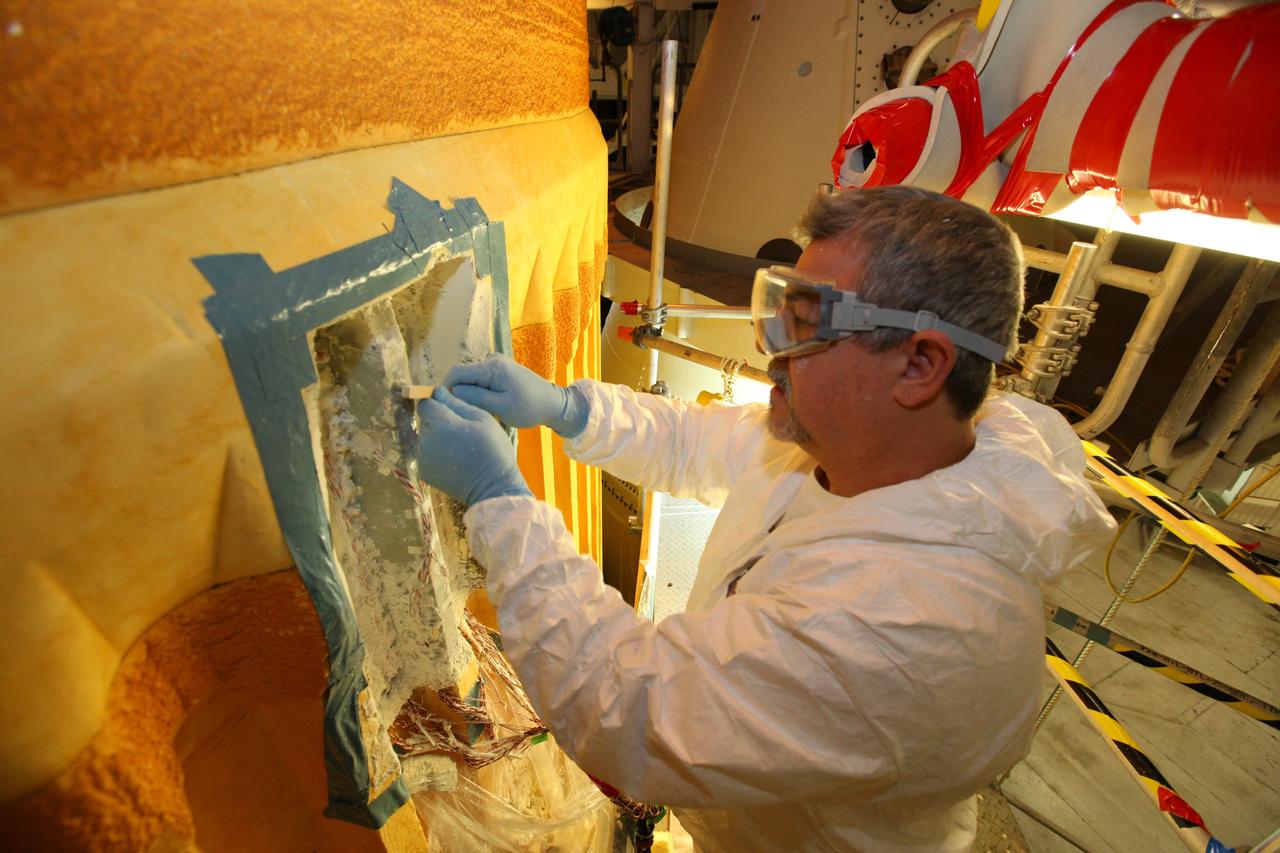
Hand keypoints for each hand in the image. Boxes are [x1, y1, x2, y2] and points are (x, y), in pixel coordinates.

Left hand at [416, 386, 531, 505]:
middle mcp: (426, 440)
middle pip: (426, 421)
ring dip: (438, 438)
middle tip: (462, 433)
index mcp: (440, 423)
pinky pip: (426, 454)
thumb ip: (456, 403)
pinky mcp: (424, 471)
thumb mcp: (482, 418)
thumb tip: (438, 391)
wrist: (492, 486)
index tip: (452, 410)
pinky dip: (437, 454)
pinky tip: (454, 460)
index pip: (426, 403)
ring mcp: (422, 458)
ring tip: (460, 448)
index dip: (438, 403)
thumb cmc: (492, 449)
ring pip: (425, 438)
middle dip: (439, 422)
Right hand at [445, 354, 588, 436]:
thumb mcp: (500, 407)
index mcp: (491, 366)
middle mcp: (492, 359)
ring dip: (471, 394)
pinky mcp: (499, 369)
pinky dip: (479, 391)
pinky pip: (480, 379)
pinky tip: (489, 404)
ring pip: (470, 379)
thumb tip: (451, 391)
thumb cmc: (528, 408)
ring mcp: (496, 362)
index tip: (450, 408)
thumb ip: (475, 397)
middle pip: (462, 376)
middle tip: (469, 413)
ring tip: (483, 410)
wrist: (552, 403)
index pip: (456, 373)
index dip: (448, 390)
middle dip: (461, 393)